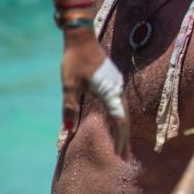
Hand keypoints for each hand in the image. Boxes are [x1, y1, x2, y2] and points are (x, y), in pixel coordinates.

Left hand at [61, 27, 128, 154]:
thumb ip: (70, 109)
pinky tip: (114, 122)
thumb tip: (68, 131)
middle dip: (124, 137)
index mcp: (110, 92)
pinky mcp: (113, 80)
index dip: (121, 138)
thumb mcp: (69, 86)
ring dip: (122, 127)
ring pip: (123, 110)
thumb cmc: (75, 61)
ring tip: (120, 143)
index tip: (120, 153)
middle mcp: (117, 89)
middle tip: (124, 155)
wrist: (82, 37)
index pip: (120, 120)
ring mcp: (117, 84)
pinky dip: (118, 116)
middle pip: (124, 117)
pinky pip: (119, 103)